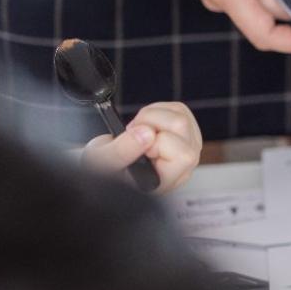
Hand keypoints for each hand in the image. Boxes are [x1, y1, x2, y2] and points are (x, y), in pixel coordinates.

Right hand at [82, 101, 202, 193]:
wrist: (105, 164)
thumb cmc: (104, 168)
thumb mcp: (102, 162)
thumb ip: (122, 151)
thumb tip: (147, 133)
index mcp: (166, 180)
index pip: (181, 154)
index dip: (157, 141)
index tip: (137, 143)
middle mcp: (183, 166)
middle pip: (181, 126)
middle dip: (150, 121)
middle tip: (132, 133)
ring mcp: (188, 147)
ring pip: (181, 114)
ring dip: (152, 115)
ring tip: (136, 130)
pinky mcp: (186, 132)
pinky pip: (179, 109)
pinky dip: (157, 110)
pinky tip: (145, 124)